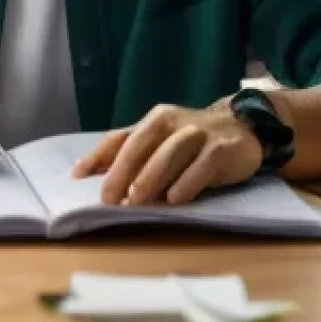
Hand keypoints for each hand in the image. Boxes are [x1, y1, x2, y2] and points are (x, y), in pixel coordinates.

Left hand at [71, 101, 263, 204]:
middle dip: (121, 171)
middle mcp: (172, 122)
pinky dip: (187, 182)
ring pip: (169, 153)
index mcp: (153, 121)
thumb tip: (92, 172)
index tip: (78, 176)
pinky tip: (175, 199)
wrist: (242, 128)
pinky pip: (201, 166)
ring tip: (136, 200)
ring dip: (150, 177)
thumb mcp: (161, 142)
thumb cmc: (192, 141)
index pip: (120, 138)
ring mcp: (198, 134)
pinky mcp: (220, 150)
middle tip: (108, 198)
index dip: (97, 157)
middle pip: (141, 144)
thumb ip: (132, 153)